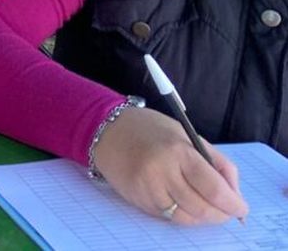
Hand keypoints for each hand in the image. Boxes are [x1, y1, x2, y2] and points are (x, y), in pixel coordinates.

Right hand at [91, 106, 247, 224]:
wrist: (106, 129)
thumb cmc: (151, 129)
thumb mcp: (188, 136)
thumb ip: (216, 163)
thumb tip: (234, 194)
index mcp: (178, 151)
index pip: (214, 188)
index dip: (233, 204)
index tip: (241, 208)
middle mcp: (161, 172)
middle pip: (202, 208)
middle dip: (220, 214)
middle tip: (227, 211)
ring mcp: (147, 188)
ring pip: (185, 217)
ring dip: (202, 216)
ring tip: (205, 206)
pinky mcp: (137, 199)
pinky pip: (168, 216)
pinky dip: (182, 214)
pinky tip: (183, 201)